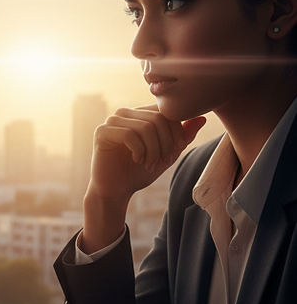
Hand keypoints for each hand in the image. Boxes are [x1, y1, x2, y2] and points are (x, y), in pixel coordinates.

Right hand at [81, 106, 205, 251]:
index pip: (166, 112)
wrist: (116, 191)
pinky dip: (139, 151)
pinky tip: (138, 161)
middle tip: (163, 162)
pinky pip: (129, 135)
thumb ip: (182, 136)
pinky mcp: (102, 132)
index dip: (177, 131)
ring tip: (150, 165)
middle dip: (166, 143)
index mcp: (139, 114)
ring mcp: (111, 121)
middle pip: (158, 118)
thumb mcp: (167, 154)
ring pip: (145, 127)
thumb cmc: (139, 172)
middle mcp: (124, 113)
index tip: (175, 152)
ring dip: (153, 150)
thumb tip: (202, 118)